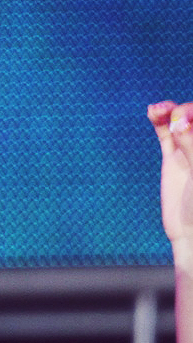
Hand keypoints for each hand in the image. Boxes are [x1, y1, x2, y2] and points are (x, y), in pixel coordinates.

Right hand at [150, 101, 192, 262]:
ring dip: (170, 111)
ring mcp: (189, 150)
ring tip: (158, 110)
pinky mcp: (172, 158)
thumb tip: (179, 121)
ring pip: (180, 122)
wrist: (192, 232)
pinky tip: (152, 112)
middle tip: (176, 121)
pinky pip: (165, 134)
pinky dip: (159, 121)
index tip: (187, 120)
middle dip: (184, 111)